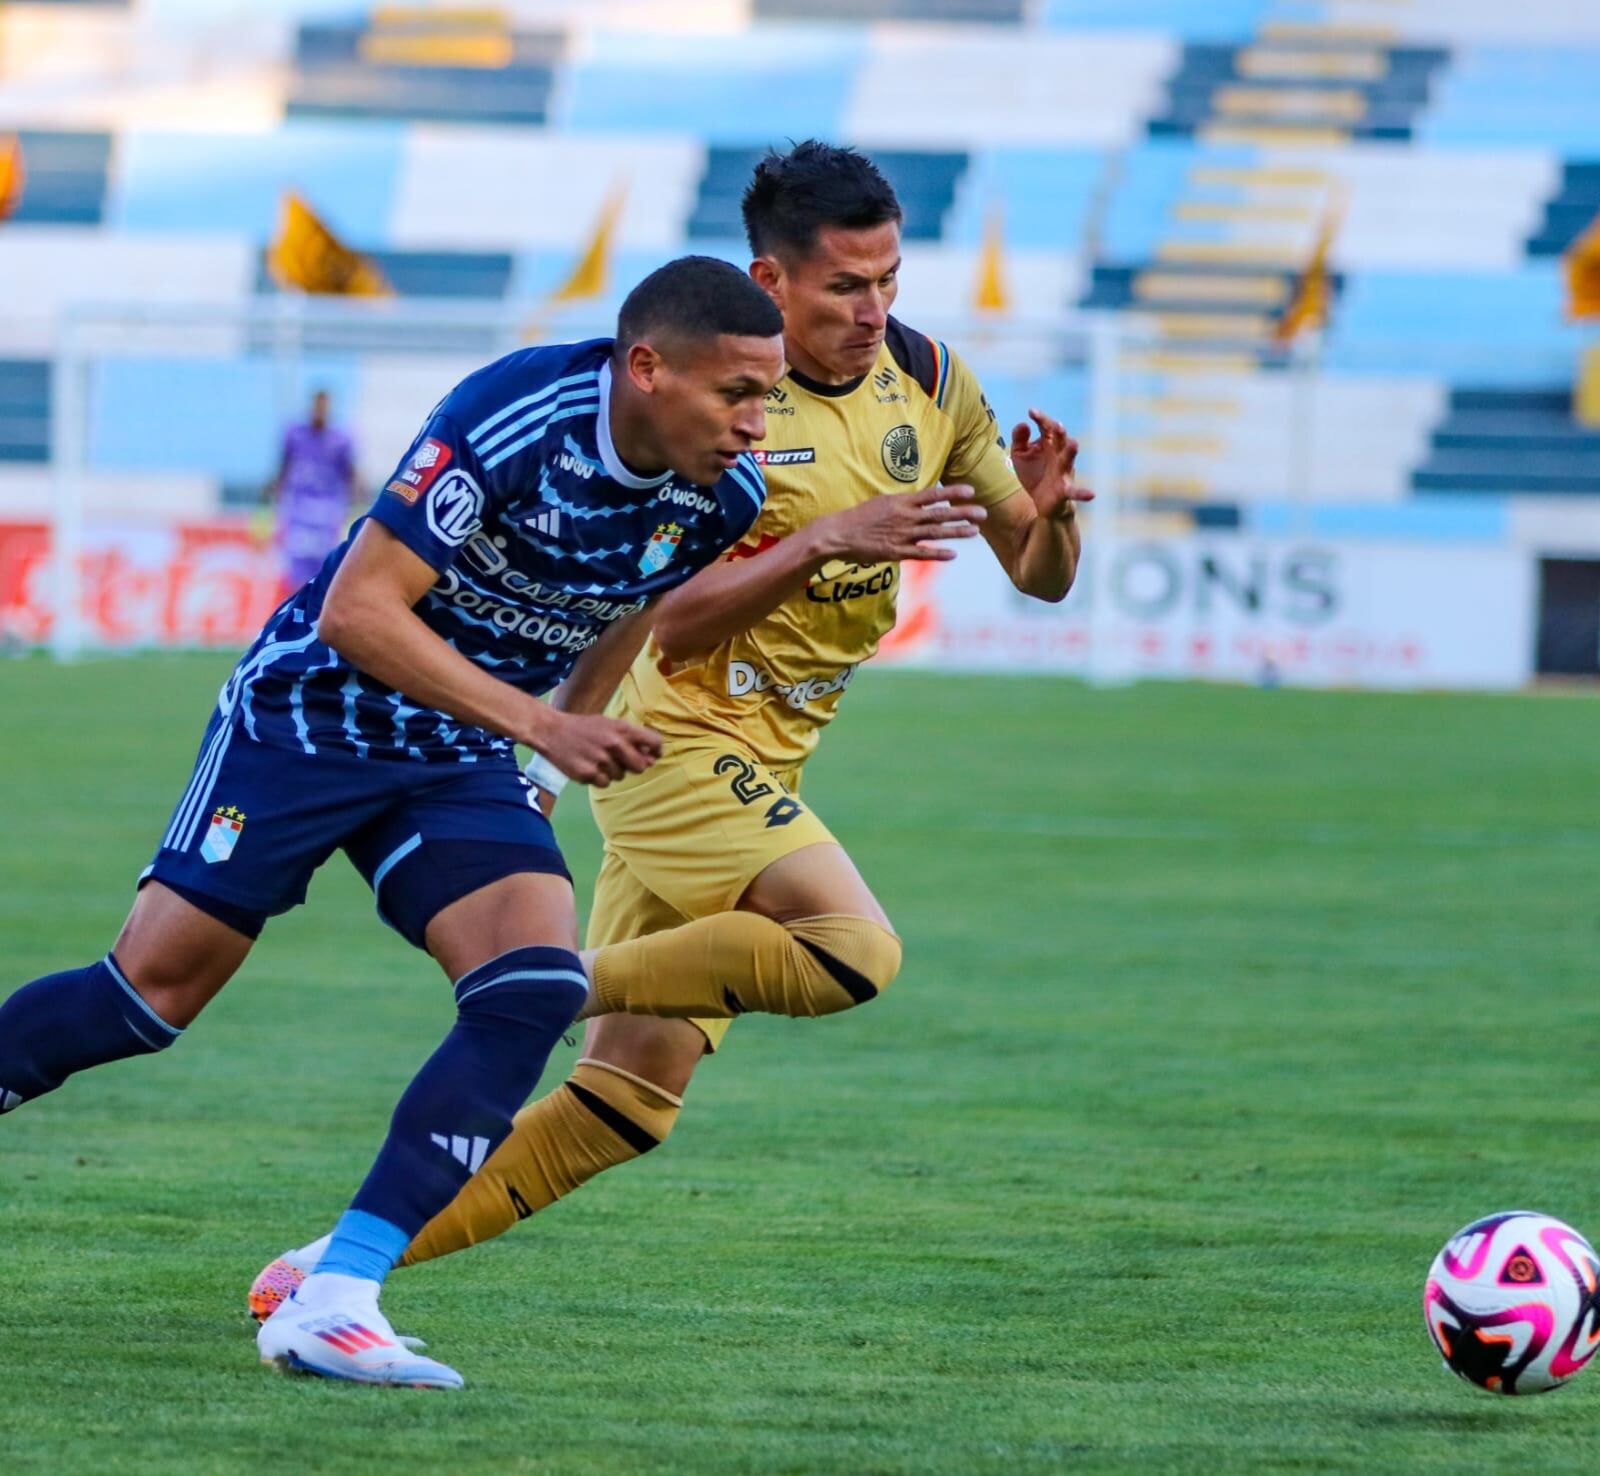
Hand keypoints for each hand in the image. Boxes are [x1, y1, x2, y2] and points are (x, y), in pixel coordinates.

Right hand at [534, 712, 662, 787]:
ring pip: (621, 776)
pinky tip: (588, 766)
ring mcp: (601, 760)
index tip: (653, 755)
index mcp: (622, 728)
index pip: (655, 742)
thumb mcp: (608, 724)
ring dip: (613, 771)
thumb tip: (652, 759)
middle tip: (620, 760)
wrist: (551, 731)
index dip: (657, 751)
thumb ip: (631, 739)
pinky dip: (599, 778)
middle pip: (641, 767)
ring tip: (597, 759)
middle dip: (634, 766)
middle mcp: (614, 744)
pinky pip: (605, 783)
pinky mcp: (588, 773)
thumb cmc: (584, 728)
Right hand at [819, 485, 985, 564]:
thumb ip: (903, 503)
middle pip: (939, 514)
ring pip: (934, 533)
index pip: (932, 495)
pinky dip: (937, 553)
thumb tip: (920, 501)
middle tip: (983, 512)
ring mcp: (901, 535)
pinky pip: (921, 553)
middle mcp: (905, 517)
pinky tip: (953, 555)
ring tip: (975, 531)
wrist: (838, 533)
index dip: (953, 492)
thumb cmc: (860, 517)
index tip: (971, 490)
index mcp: (901, 502)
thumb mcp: (882, 502)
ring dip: (956, 532)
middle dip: (963, 513)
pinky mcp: (895, 552)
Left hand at [1011, 410, 1094, 521]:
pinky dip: (1083, 493)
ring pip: (1068, 460)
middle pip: (1061, 441)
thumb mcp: (1020, 455)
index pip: (1047, 428)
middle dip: (1060, 432)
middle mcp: (1059, 455)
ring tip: (1073, 443)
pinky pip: (1075, 492)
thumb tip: (1023, 423)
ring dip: (1070, 452)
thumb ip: (1019, 439)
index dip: (1041, 419)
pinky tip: (1091, 495)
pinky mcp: (1065, 490)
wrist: (1042, 502)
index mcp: (1049, 444)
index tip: (1032, 411)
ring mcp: (1064, 472)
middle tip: (1057, 425)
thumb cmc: (1034, 473)